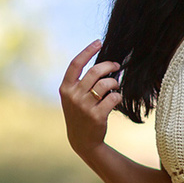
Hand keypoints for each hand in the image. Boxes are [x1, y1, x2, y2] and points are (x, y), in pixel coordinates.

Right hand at [60, 40, 121, 157]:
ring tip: (116, 86)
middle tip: (116, 66)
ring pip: (106, 84)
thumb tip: (101, 65)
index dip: (87, 51)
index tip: (98, 42)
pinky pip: (113, 98)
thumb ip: (80, 82)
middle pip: (95, 71)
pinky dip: (118, 96)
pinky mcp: (96, 115)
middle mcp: (73, 96)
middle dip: (109, 66)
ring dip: (114, 82)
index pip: (76, 64)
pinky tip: (116, 99)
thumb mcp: (72, 98)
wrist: (82, 140)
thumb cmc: (80, 114)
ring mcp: (84, 106)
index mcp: (65, 88)